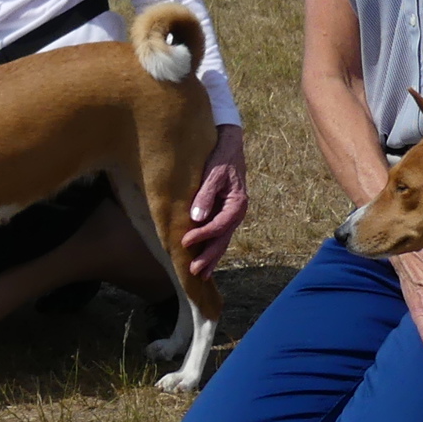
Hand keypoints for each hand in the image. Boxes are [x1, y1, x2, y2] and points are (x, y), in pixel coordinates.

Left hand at [183, 125, 248, 277]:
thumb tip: (196, 218)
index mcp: (237, 204)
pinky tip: (206, 258)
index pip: (219, 226)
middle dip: (209, 257)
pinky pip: (220, 234)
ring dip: (212, 257)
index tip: (184, 241)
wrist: (230, 147)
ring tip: (201, 274)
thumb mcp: (213, 174)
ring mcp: (232, 215)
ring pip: (222, 240)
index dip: (202, 236)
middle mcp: (237, 213)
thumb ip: (205, 195)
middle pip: (223, 239)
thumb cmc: (220, 159)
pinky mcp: (226, 213)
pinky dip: (212, 247)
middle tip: (195, 271)